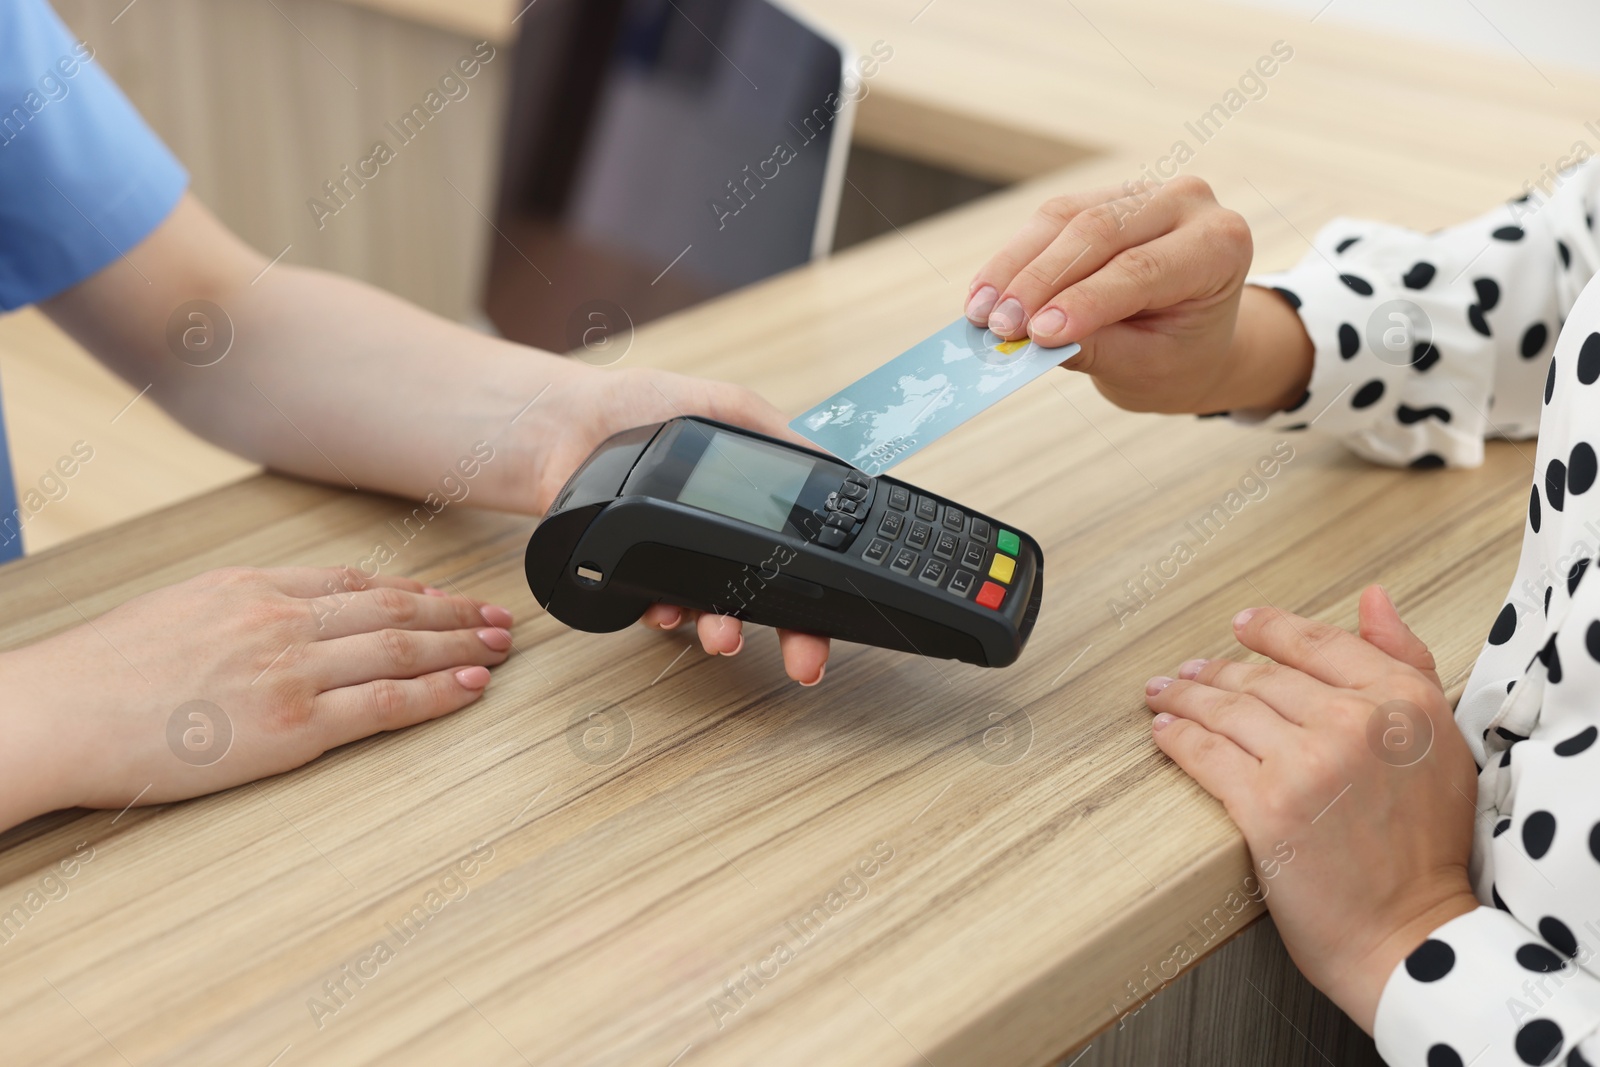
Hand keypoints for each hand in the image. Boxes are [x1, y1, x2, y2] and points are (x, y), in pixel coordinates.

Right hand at [0, 567, 513, 829]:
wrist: (56, 714)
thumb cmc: (101, 672)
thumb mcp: (177, 611)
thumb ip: (239, 610)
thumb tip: (282, 616)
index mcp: (251, 587)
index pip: (354, 583)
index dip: (414, 591)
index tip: (449, 598)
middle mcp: (280, 619)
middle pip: (392, 608)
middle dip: (455, 614)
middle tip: (501, 619)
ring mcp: (289, 671)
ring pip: (399, 648)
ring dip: (460, 647)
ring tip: (501, 648)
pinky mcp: (290, 727)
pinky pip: (382, 705)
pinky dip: (434, 694)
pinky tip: (469, 688)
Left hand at [513, 364, 829, 685]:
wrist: (568, 423)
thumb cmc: (644, 406)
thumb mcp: (730, 406)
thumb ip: (780, 435)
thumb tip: (840, 464)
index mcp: (751, 513)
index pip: (797, 562)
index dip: (818, 598)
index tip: (833, 622)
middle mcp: (719, 546)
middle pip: (767, 605)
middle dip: (792, 639)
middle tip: (805, 660)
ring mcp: (678, 566)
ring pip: (713, 615)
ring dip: (724, 630)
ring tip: (726, 634)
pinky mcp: (634, 579)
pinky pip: (657, 610)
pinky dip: (666, 616)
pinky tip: (666, 610)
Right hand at [964, 177, 1312, 414]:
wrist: (1190, 336)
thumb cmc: (1177, 356)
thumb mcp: (1146, 367)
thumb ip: (1096, 348)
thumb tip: (1031, 340)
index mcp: (1219, 245)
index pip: (1141, 270)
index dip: (1083, 301)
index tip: (1035, 336)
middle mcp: (1186, 203)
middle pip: (1100, 233)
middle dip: (1039, 282)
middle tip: (997, 326)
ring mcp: (1142, 191)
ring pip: (1064, 218)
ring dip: (1015, 268)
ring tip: (980, 312)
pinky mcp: (1103, 195)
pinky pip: (1050, 219)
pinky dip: (1013, 257)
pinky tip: (985, 292)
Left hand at [1141, 585, 1479, 1031]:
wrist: (1411, 935)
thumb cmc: (1425, 848)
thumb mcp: (1440, 741)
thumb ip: (1406, 662)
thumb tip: (1372, 598)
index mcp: (1403, 699)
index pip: (1320, 643)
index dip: (1271, 630)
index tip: (1242, 625)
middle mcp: (1355, 721)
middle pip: (1264, 678)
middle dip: (1217, 672)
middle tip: (1187, 671)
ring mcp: (1307, 761)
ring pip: (1228, 710)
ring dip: (1185, 697)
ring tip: (1163, 694)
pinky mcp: (1265, 804)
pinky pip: (1205, 754)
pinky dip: (1177, 738)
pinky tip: (1163, 732)